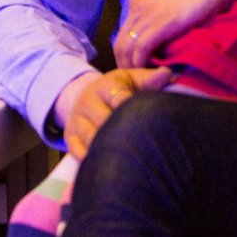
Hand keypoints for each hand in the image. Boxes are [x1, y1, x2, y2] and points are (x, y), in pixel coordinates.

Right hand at [56, 67, 171, 158]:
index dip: (136, 114)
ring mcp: (77, 120)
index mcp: (105, 86)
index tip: (150, 125)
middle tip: (143, 147)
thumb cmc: (118, 89)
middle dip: (124, 135)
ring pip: (92, 138)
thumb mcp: (132, 79)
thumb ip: (150, 79)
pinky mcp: (70, 135)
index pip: (121, 101)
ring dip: (110, 149)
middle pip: (105, 122)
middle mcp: (87, 102)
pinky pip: (78, 152)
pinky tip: (109, 164)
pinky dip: (93, 160)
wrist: (86, 95)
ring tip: (130, 158)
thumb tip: (166, 73)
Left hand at [113, 0, 236, 68]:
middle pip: (120, 42)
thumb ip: (158, 16)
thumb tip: (157, 41)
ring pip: (127, 48)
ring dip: (132, 68)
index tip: (134, 68)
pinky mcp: (160, 23)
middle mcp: (137, 6)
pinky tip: (149, 73)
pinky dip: (142, 64)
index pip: (122, 33)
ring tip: (142, 81)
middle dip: (124, 64)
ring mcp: (147, 14)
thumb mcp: (168, 2)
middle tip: (135, 80)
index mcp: (137, 0)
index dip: (125, 54)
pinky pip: (141, 49)